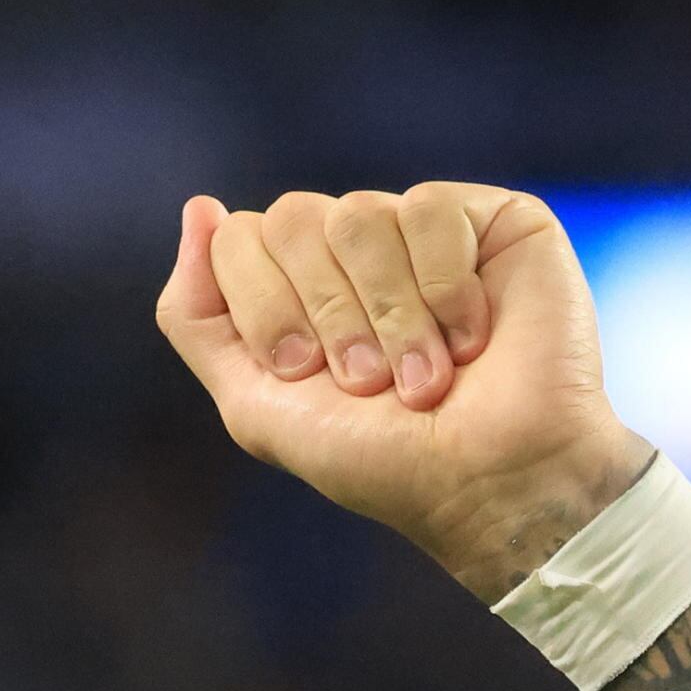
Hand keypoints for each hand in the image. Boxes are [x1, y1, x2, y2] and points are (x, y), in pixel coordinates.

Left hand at [153, 182, 657, 599]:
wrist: (492, 481)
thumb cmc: (383, 460)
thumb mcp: (256, 406)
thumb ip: (197, 316)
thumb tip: (200, 209)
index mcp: (300, 288)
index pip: (240, 240)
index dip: (267, 309)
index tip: (307, 373)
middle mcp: (357, 252)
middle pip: (291, 218)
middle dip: (327, 314)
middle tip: (370, 382)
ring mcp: (423, 232)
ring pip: (359, 214)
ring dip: (389, 315)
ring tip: (428, 378)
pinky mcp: (492, 219)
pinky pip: (429, 208)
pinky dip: (444, 286)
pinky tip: (474, 336)